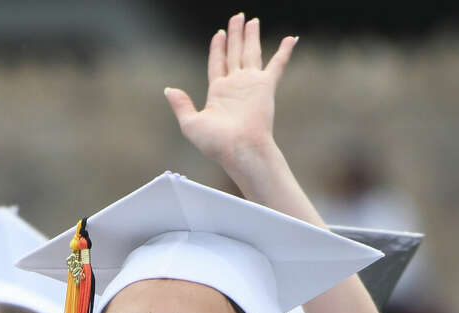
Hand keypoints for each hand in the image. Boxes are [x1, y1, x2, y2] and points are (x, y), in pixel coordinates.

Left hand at [164, 14, 295, 177]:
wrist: (239, 149)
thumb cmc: (216, 143)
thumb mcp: (191, 124)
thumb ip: (181, 105)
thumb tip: (168, 90)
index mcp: (218, 92)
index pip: (217, 63)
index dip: (217, 48)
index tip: (218, 34)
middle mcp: (235, 85)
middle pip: (234, 53)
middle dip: (235, 35)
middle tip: (237, 17)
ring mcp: (251, 84)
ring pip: (251, 52)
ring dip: (251, 36)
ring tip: (252, 21)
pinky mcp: (266, 87)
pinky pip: (277, 64)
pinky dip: (284, 51)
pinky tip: (290, 38)